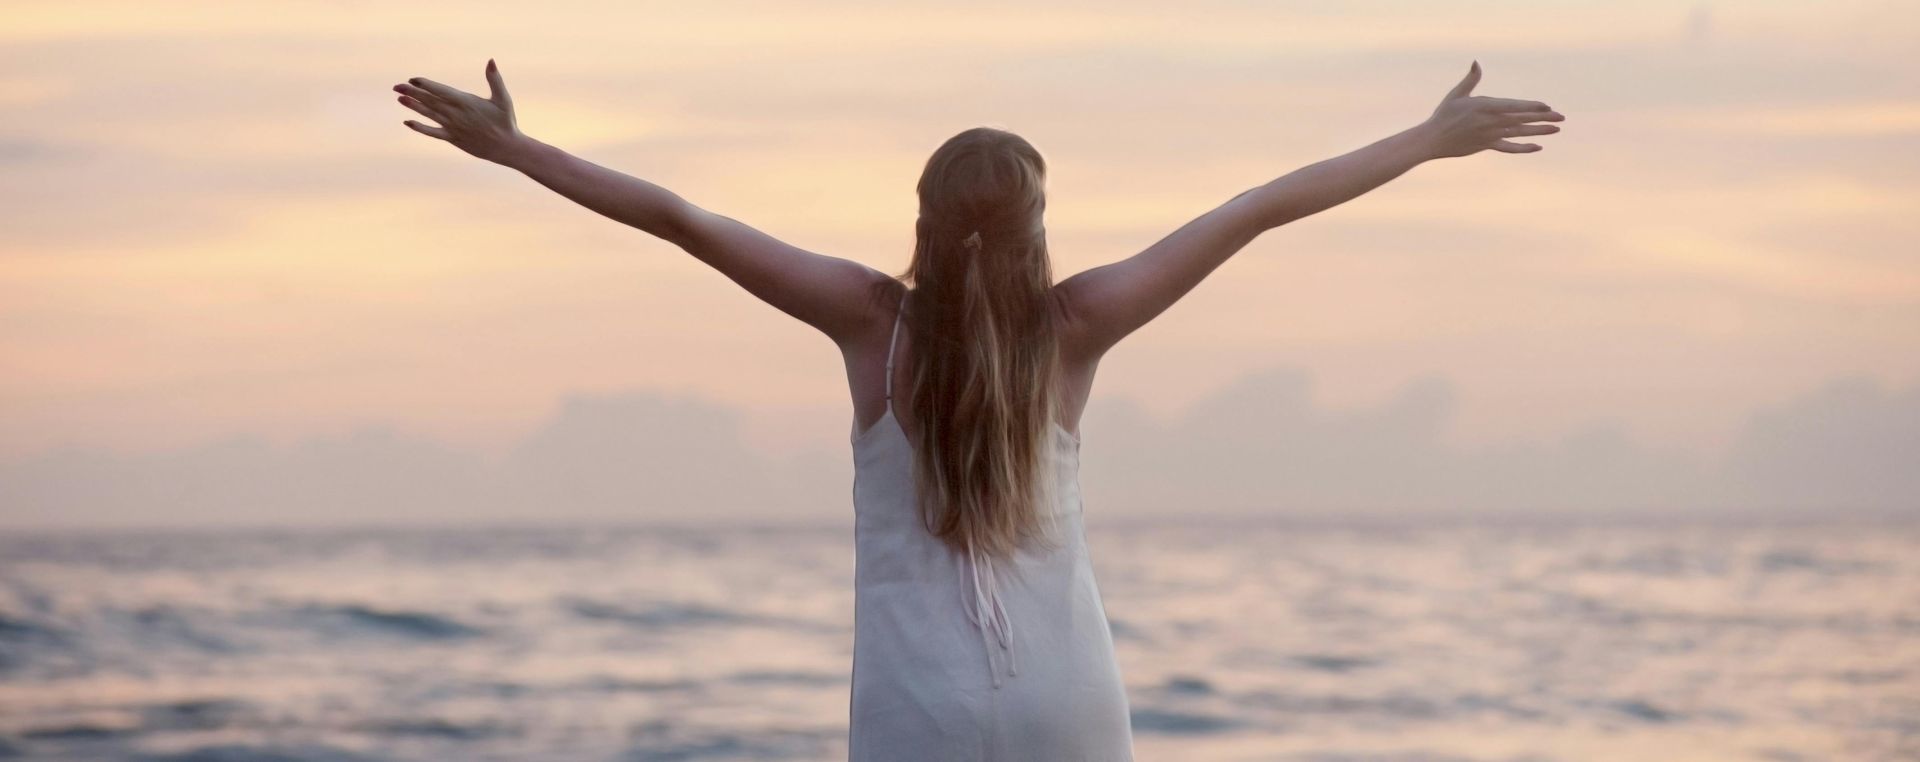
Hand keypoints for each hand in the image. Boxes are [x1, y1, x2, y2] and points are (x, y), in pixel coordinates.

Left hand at [393, 59, 526, 164]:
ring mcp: (453, 128)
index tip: (413, 80)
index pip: (442, 91)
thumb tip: (491, 61)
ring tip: (399, 99)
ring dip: (413, 107)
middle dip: (413, 93)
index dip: (426, 85)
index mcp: (466, 103)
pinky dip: (420, 128)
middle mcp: (456, 115)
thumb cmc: (506, 121)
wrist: (506, 148)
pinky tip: (408, 122)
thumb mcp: (503, 99)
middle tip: (397, 86)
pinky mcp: (453, 139)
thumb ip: (495, 79)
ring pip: (429, 115)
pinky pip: (433, 133)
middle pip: (431, 102)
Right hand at [1419, 61, 1563, 158]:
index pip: (1513, 106)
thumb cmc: (1443, 115)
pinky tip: (1537, 147)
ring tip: (1556, 129)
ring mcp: (1490, 135)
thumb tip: (1477, 62)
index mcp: (1484, 107)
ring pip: (1519, 133)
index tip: (1547, 106)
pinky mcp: (1487, 145)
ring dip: (1539, 131)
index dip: (1532, 106)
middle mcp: (1490, 122)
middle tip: (1561, 117)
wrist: (1432, 140)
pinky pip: (1509, 147)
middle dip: (1543, 118)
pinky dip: (1523, 148)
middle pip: (1521, 119)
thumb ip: (1471, 79)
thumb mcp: (1457, 94)